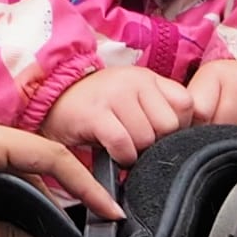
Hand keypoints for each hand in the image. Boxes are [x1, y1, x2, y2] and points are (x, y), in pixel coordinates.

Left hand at [0, 112, 121, 236]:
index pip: (48, 155)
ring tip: (55, 222)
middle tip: (88, 218)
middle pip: (29, 153)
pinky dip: (5, 189)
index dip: (84, 185)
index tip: (109, 209)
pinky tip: (15, 215)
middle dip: (60, 187)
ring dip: (30, 190)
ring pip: (6, 161)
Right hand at [43, 64, 186, 159]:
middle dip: (156, 144)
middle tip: (137, 145)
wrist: (50, 99)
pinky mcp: (95, 114)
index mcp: (148, 78)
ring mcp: (114, 96)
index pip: (187, 105)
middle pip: (169, 127)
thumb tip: (186, 140)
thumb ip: (158, 110)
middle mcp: (134, 82)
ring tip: (122, 148)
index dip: (178, 128)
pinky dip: (122, 158)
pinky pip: (123, 143)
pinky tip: (114, 156)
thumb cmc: (96, 107)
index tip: (160, 137)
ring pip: (147, 138)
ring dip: (136, 154)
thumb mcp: (132, 99)